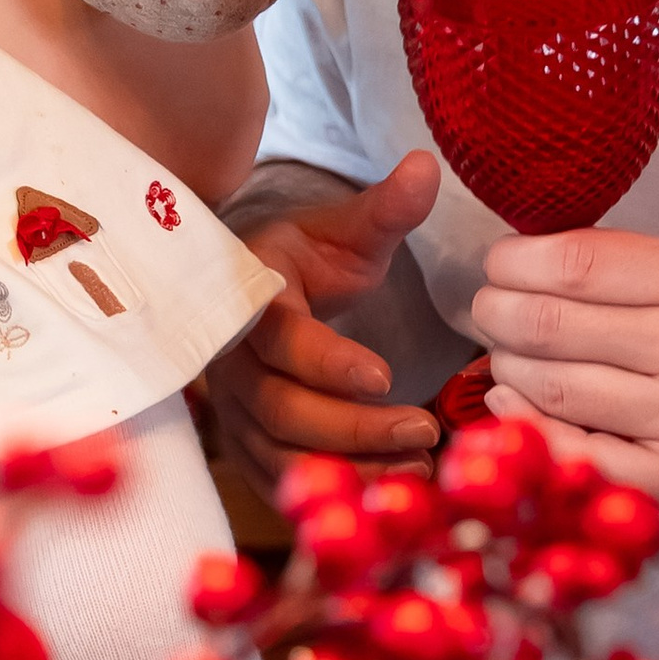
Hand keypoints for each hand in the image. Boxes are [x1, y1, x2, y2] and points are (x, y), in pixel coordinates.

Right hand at [203, 152, 444, 484]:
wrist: (261, 291)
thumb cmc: (309, 259)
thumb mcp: (348, 231)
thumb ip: (387, 208)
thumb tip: (426, 165)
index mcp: (251, 299)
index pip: (281, 339)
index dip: (327, 363)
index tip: (386, 377)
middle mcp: (232, 361)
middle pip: (281, 410)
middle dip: (355, 429)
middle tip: (426, 429)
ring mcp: (234, 410)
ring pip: (280, 456)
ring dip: (349, 470)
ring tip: (419, 467)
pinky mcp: (247, 447)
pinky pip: (279, 484)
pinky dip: (328, 494)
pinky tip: (387, 493)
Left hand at [471, 225, 658, 520]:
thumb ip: (627, 267)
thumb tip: (524, 255)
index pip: (577, 264)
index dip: (516, 260)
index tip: (499, 261)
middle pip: (551, 324)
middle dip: (496, 311)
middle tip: (487, 307)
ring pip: (550, 386)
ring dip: (505, 364)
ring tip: (504, 351)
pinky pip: (570, 451)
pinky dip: (523, 421)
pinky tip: (510, 398)